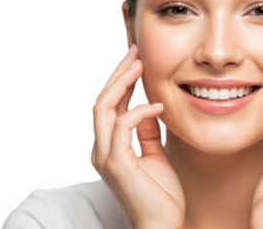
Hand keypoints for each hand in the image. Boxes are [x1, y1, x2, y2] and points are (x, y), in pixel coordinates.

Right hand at [88, 44, 185, 228]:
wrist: (162, 226)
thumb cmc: (161, 196)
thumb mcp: (155, 155)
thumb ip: (148, 132)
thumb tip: (148, 106)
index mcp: (107, 147)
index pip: (108, 106)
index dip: (120, 80)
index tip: (136, 59)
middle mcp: (100, 149)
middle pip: (100, 101)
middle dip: (117, 73)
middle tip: (134, 51)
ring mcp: (104, 157)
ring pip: (102, 108)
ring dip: (121, 83)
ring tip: (138, 64)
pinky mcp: (116, 164)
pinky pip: (122, 127)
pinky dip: (139, 111)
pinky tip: (157, 105)